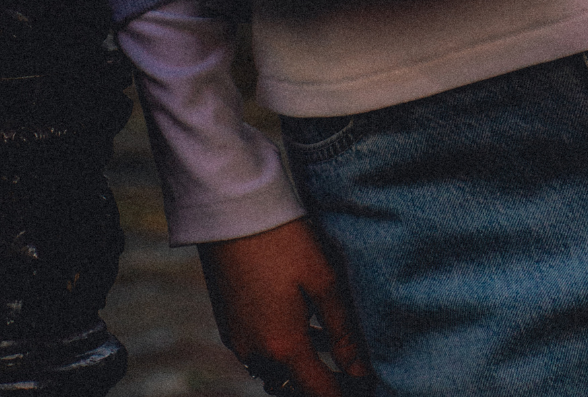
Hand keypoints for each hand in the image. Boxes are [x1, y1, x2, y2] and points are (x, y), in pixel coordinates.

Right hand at [198, 217, 372, 395]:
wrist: (232, 210)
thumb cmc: (284, 240)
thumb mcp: (323, 279)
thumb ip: (343, 330)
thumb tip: (360, 371)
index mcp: (283, 346)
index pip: (318, 391)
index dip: (342, 392)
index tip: (362, 384)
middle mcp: (255, 352)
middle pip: (292, 385)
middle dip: (318, 379)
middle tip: (344, 363)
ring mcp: (236, 339)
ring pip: (272, 369)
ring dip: (297, 363)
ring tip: (323, 335)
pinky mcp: (225, 322)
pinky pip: (256, 350)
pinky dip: (277, 346)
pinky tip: (295, 316)